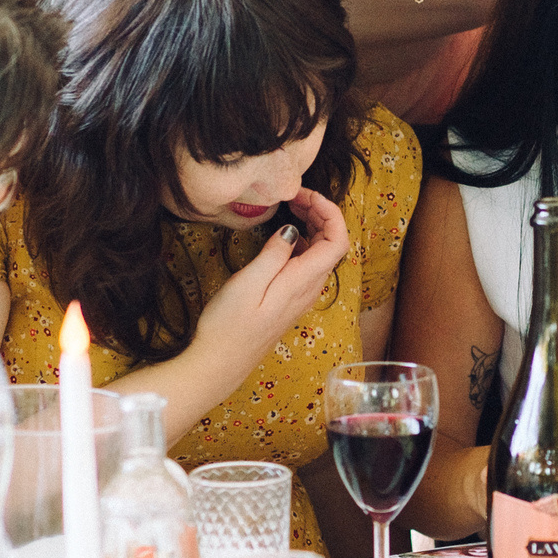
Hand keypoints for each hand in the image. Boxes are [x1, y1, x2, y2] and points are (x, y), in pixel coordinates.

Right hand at [197, 190, 349, 362]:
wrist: (219, 362)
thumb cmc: (229, 325)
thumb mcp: (247, 283)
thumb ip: (274, 254)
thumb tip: (292, 230)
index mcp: (303, 281)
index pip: (338, 240)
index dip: (329, 211)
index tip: (303, 194)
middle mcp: (309, 288)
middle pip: (332, 243)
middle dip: (320, 213)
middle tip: (293, 196)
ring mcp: (301, 294)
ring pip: (320, 253)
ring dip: (312, 225)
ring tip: (289, 207)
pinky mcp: (290, 298)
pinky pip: (307, 264)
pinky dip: (302, 241)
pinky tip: (283, 234)